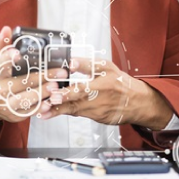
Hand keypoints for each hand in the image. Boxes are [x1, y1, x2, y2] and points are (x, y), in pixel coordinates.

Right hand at [0, 26, 67, 125]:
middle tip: (58, 72)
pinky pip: (29, 111)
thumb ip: (0, 44)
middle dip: (39, 77)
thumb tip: (7, 29)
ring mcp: (5, 104)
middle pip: (17, 83)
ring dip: (42, 93)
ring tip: (56, 86)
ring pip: (24, 99)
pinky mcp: (14, 114)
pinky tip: (51, 101)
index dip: (7, 59)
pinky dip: (40, 107)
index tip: (17, 54)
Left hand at [39, 57, 173, 129]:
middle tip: (50, 99)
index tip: (60, 84)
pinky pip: (77, 114)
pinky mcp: (95, 118)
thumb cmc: (119, 82)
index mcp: (105, 81)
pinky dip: (64, 113)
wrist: (136, 103)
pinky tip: (50, 114)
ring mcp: (98, 109)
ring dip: (58, 110)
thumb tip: (70, 61)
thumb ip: (87, 64)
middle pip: (79, 97)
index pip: (87, 83)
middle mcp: (101, 96)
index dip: (73, 85)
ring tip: (43, 111)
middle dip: (63, 98)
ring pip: (75, 109)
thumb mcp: (107, 67)